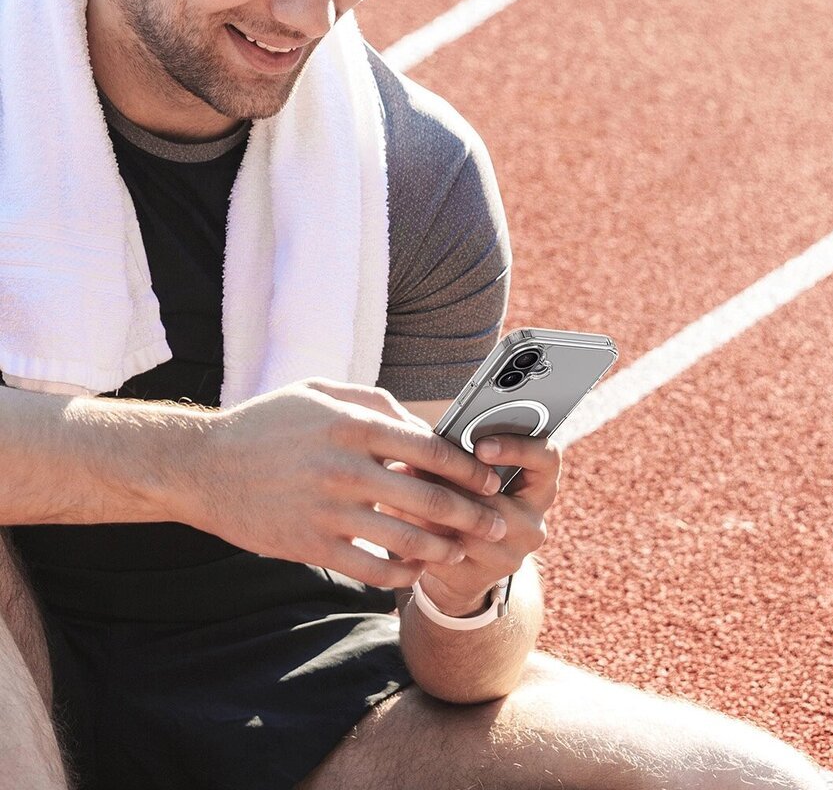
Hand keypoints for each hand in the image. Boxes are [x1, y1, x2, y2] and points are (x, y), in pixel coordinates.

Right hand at [179, 379, 506, 587]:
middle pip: (427, 499)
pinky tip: (415, 571)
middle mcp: (344, 468)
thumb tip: (423, 426)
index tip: (488, 479)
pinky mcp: (309, 545)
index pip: (428, 449)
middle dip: (471, 515)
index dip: (466, 468)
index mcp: (352, 424)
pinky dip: (399, 574)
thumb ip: (375, 402)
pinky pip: (369, 569)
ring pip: (404, 540)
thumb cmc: (267, 422)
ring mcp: (326, 510)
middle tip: (496, 523)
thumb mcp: (319, 392)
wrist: (200, 465)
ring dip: (442, 549)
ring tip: (461, 551)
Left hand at [392, 433, 561, 616]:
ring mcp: (511, 555)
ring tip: (401, 484)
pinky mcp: (480, 578)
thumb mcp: (469, 476)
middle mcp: (534, 523)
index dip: (517, 447)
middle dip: (455, 480)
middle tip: (420, 461)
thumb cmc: (465, 501)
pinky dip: (420, 532)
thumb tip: (418, 442)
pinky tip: (399, 517)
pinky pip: (446, 551)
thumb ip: (454, 455)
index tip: (480, 446)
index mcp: (540, 487)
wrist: (460, 568)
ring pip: (470, 527)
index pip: (547, 458)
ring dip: (432, 506)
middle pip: (500, 498)